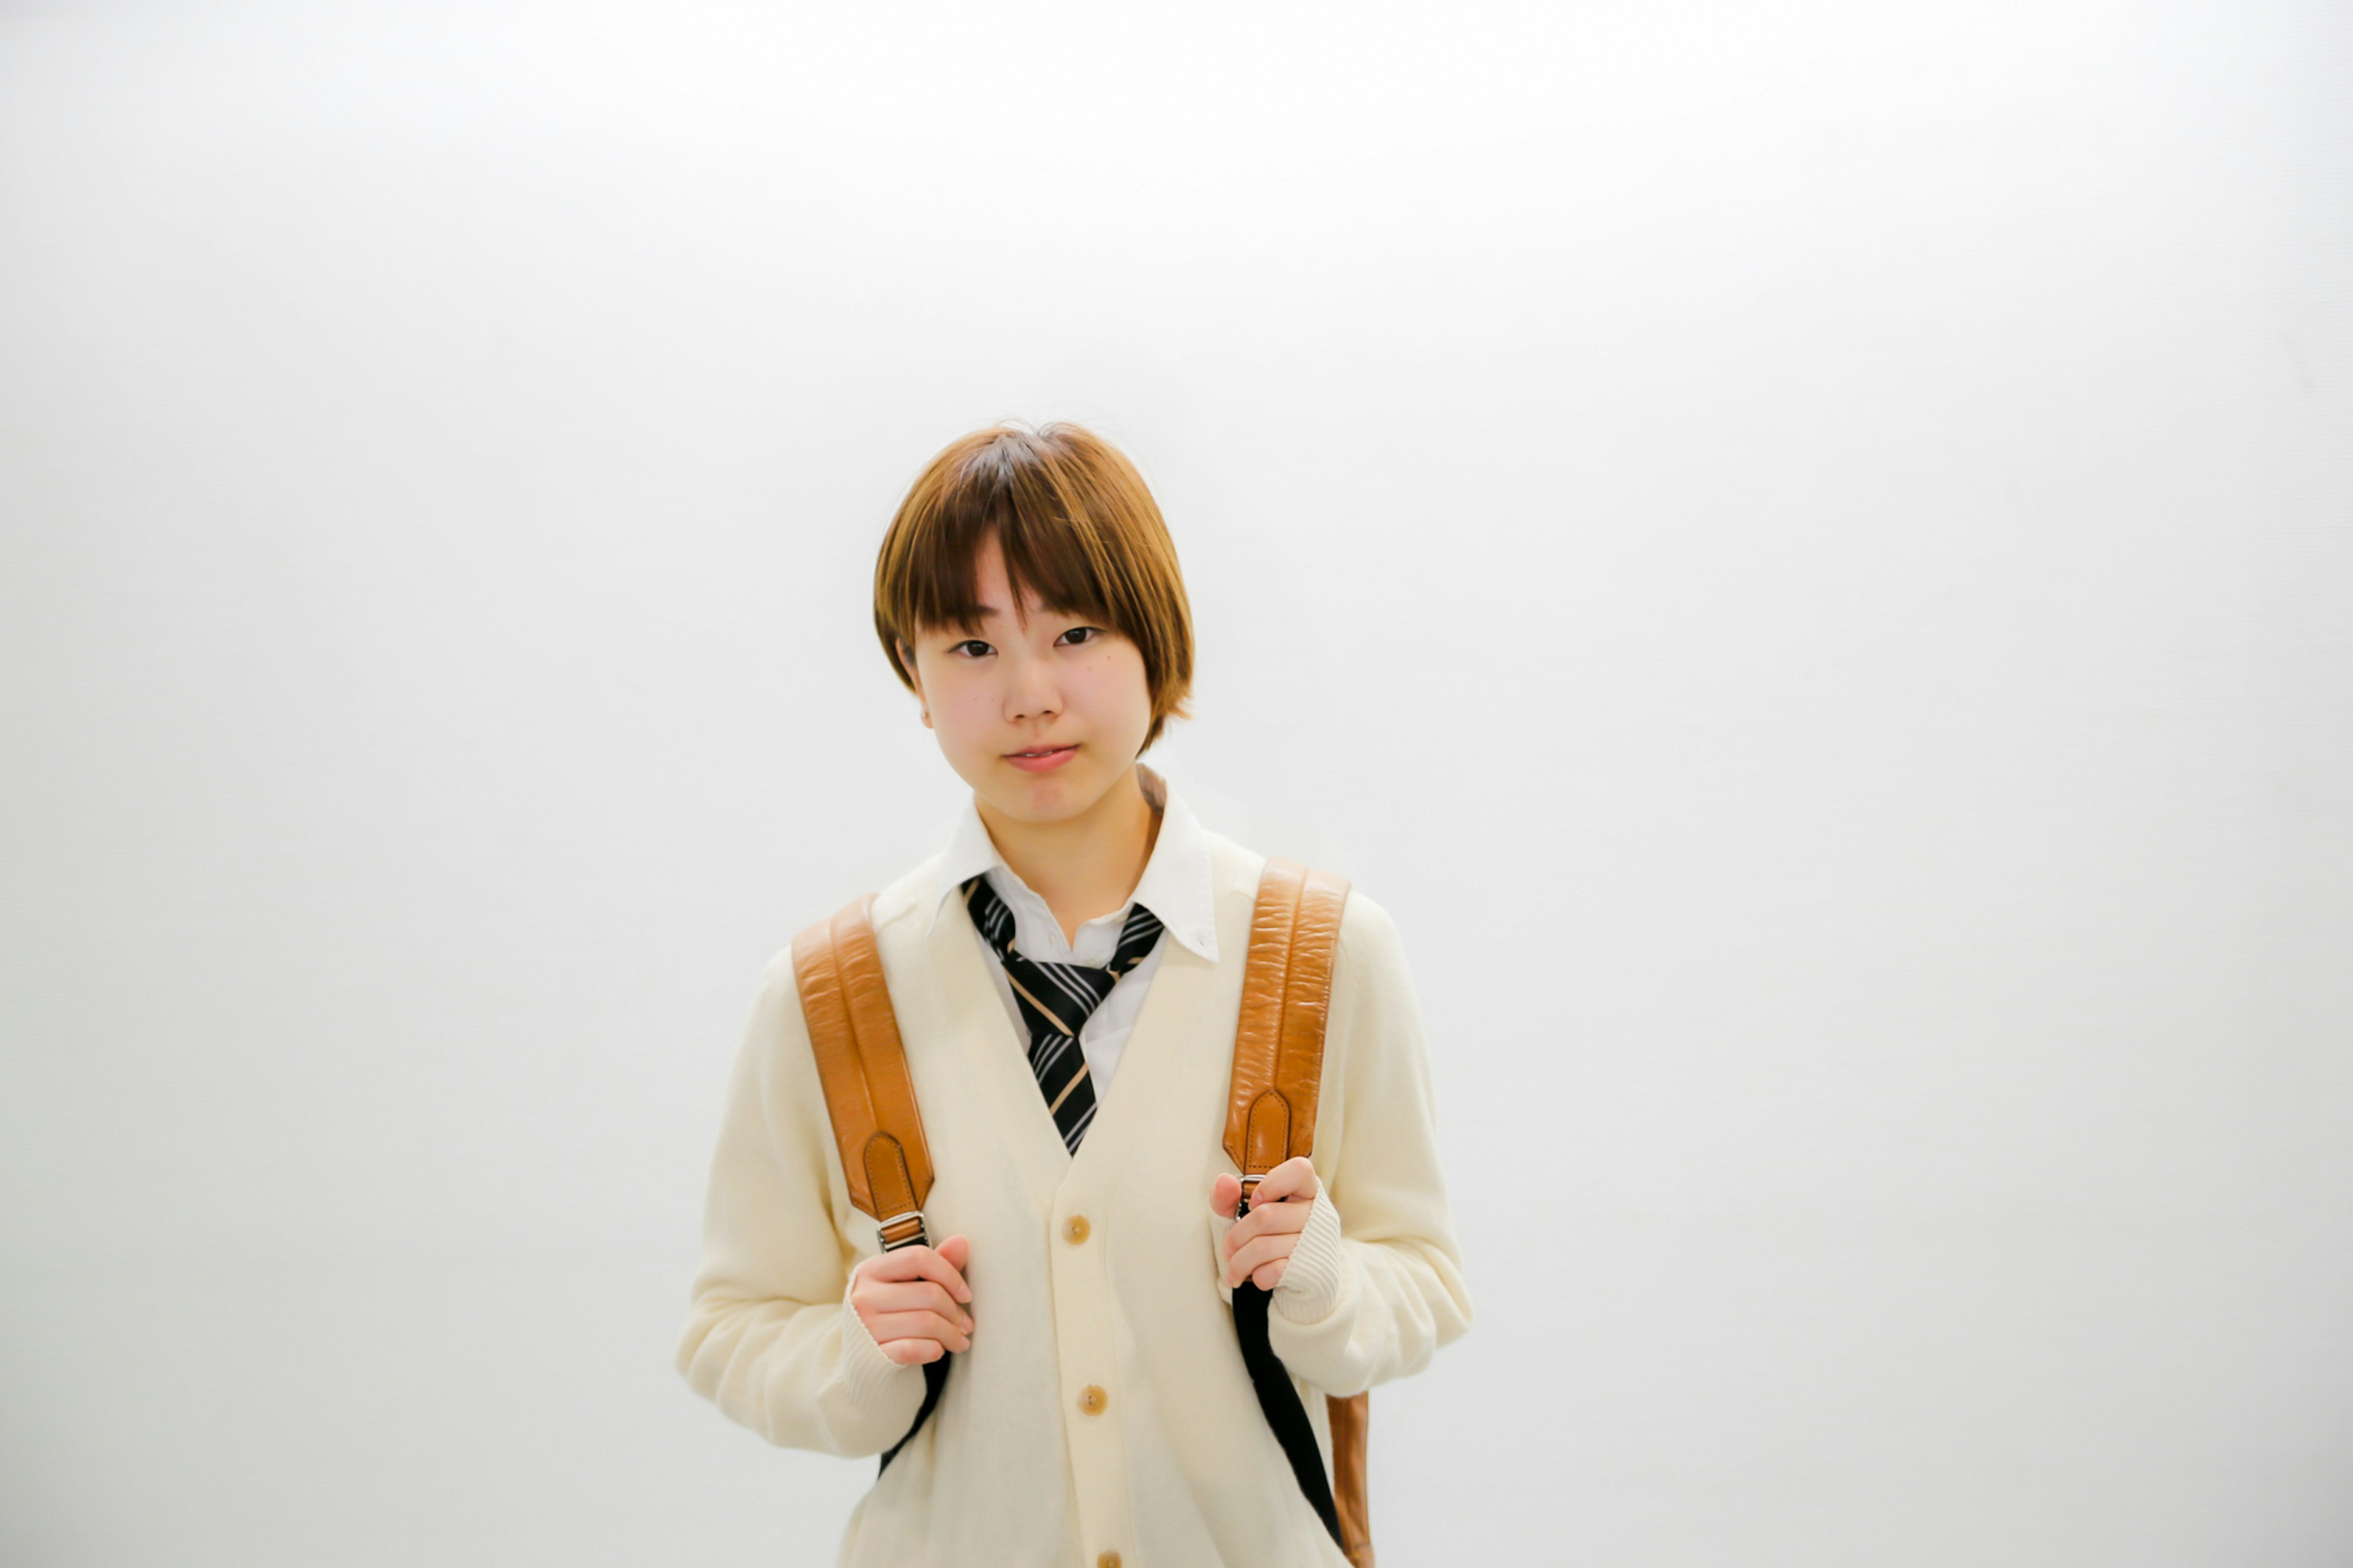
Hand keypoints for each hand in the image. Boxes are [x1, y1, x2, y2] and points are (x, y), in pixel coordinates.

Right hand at [849, 1234, 972, 1364]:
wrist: (858, 1358)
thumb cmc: (888, 1315)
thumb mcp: (903, 1286)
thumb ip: (933, 1265)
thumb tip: (961, 1242)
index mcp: (871, 1270)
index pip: (919, 1258)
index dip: (950, 1274)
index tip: (966, 1295)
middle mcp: (864, 1296)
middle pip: (929, 1293)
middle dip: (956, 1311)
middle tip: (967, 1325)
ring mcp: (866, 1326)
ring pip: (926, 1322)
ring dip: (952, 1334)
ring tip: (960, 1340)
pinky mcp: (871, 1355)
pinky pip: (914, 1349)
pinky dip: (935, 1350)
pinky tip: (940, 1350)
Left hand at [1209, 1155, 1318, 1290]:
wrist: (1296, 1277)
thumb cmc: (1268, 1236)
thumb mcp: (1245, 1213)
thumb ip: (1230, 1197)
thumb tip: (1224, 1181)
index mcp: (1305, 1190)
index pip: (1299, 1171)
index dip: (1272, 1183)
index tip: (1253, 1202)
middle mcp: (1317, 1213)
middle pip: (1266, 1216)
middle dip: (1236, 1236)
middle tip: (1227, 1249)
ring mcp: (1316, 1243)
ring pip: (1264, 1247)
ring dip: (1239, 1262)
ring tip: (1233, 1268)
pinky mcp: (1312, 1269)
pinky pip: (1274, 1271)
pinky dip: (1256, 1276)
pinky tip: (1255, 1276)